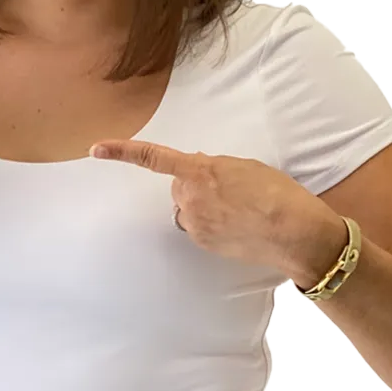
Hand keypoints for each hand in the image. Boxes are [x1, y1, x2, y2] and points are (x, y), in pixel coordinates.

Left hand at [90, 138, 343, 274]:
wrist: (295, 233)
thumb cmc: (276, 192)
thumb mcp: (243, 166)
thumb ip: (212, 166)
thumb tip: (196, 173)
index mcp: (199, 171)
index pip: (153, 158)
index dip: (122, 152)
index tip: (96, 149)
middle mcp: (189, 198)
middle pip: (179, 186)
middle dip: (196, 185)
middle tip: (231, 189)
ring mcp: (194, 223)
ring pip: (188, 208)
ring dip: (203, 206)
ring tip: (239, 209)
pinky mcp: (202, 242)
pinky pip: (198, 226)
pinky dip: (212, 223)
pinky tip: (238, 224)